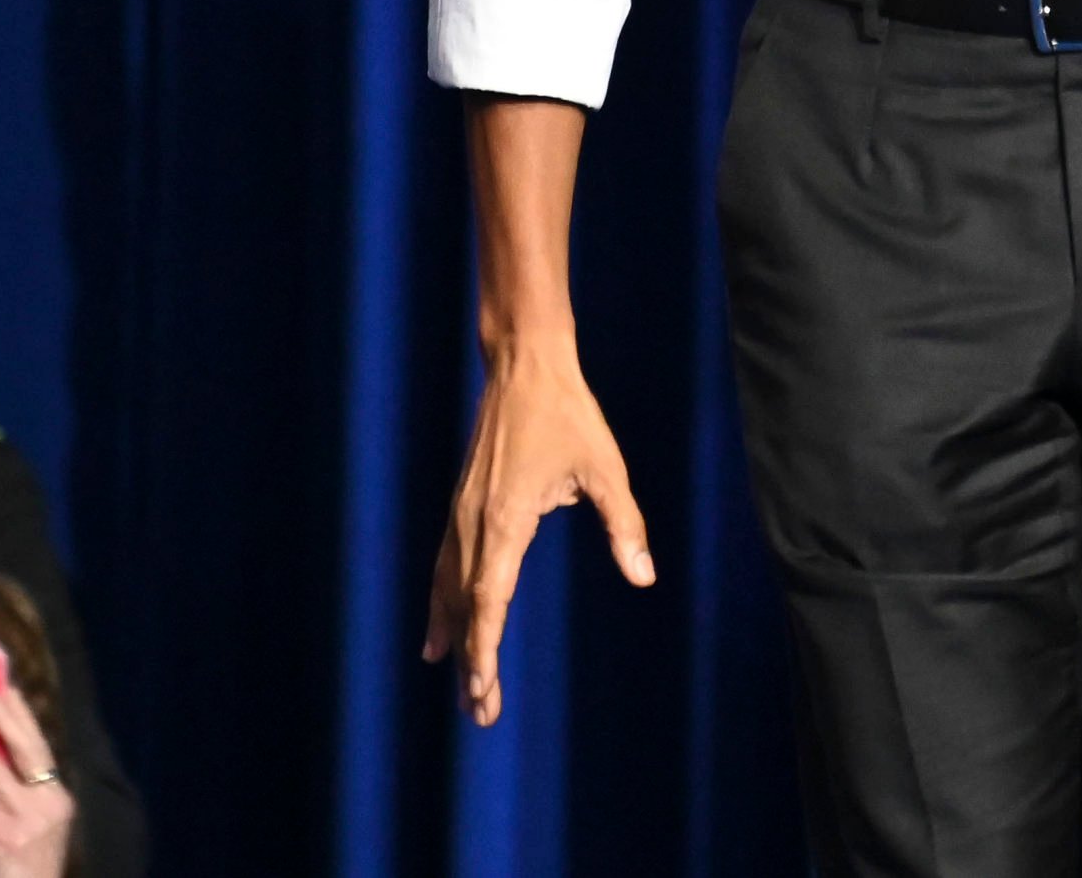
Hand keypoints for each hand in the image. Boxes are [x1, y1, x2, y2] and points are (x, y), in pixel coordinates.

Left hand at [0, 685, 74, 877]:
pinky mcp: (8, 838)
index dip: (24, 719)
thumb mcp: (32, 830)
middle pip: (26, 749)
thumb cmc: (26, 871)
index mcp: (59, 801)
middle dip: (4, 716)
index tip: (10, 691)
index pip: (40, 750)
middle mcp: (51, 805)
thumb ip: (19, 799)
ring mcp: (31, 821)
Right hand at [423, 337, 652, 726]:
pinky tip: (438, 629)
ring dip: (453, 638)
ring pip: (447, 588)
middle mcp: (474, 524)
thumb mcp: (605, 469)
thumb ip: (624, 524)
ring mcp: (462, 514)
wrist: (523, 367)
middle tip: (481, 713)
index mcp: (506, 520)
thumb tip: (643, 576)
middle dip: (472, 662)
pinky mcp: (463, 505)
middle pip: (465, 606)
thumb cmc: (568, 414)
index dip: (484, 649)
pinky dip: (441, 603)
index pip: (488, 600)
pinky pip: (444, 565)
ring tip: (457, 685)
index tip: (482, 690)